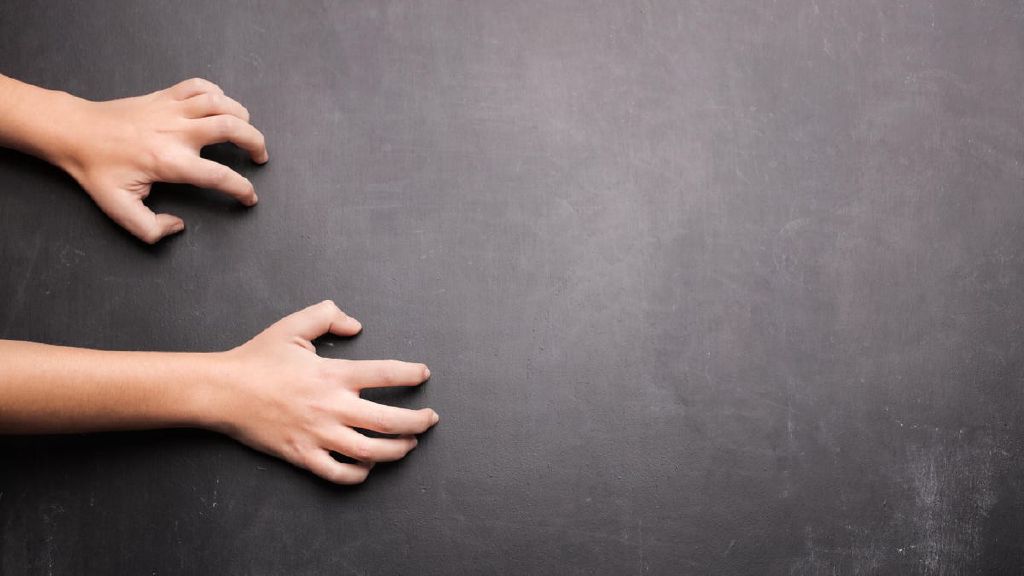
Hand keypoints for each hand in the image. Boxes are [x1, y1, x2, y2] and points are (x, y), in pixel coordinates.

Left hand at [56, 78, 267, 243]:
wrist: (75, 132)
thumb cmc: (97, 170)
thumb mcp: (119, 210)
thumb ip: (150, 228)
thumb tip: (178, 225)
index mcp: (170, 162)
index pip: (220, 176)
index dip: (242, 189)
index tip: (249, 197)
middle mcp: (176, 132)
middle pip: (232, 128)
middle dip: (255, 142)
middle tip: (260, 156)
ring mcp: (171, 110)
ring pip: (221, 102)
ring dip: (241, 115)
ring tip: (246, 130)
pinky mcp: (164, 96)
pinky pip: (199, 86)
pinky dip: (216, 93)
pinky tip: (220, 106)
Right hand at [209, 301, 439, 484]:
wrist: (222, 392)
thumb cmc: (258, 358)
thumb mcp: (293, 326)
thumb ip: (327, 317)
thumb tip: (356, 325)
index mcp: (333, 374)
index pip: (385, 374)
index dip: (411, 374)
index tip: (424, 374)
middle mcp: (331, 407)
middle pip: (389, 421)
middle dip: (418, 422)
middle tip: (430, 419)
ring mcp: (318, 434)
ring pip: (370, 451)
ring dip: (397, 450)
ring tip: (409, 444)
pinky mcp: (303, 455)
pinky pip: (338, 474)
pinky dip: (359, 474)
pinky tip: (368, 466)